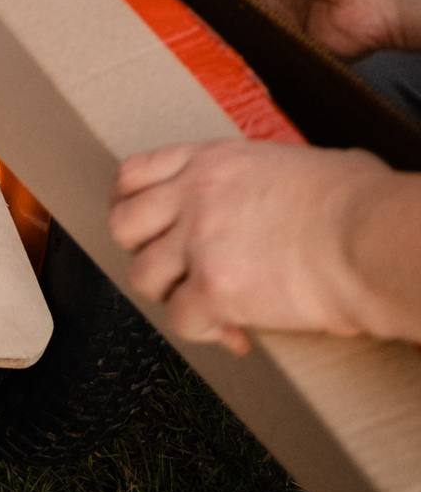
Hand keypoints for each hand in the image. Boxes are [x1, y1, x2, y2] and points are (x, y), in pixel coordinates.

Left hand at [108, 137, 387, 349]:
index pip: (133, 173)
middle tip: (176, 271)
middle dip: (145, 253)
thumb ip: (265, 176)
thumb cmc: (354, 201)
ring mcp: (199, 241)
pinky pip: (181, 320)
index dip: (132, 205)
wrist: (368, 238)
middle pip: (122, 225)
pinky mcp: (215, 289)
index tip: (148, 228)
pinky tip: (235, 332)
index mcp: (210, 159)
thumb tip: (293, 189)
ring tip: (206, 305)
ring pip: (143, 276)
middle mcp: (193, 195)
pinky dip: (204, 332)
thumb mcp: (294, 163)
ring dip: (172, 297)